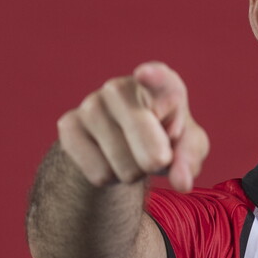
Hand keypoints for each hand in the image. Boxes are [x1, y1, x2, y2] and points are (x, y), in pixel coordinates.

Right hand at [56, 62, 209, 193]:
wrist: (120, 145)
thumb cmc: (163, 139)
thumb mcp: (186, 148)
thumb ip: (189, 161)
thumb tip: (182, 183)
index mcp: (158, 87)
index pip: (159, 81)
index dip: (153, 78)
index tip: (144, 75)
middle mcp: (120, 89)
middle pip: (148, 145)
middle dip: (157, 163)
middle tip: (156, 157)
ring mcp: (91, 105)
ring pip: (124, 166)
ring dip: (134, 173)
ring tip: (131, 155)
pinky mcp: (68, 125)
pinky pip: (99, 173)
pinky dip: (110, 179)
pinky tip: (109, 159)